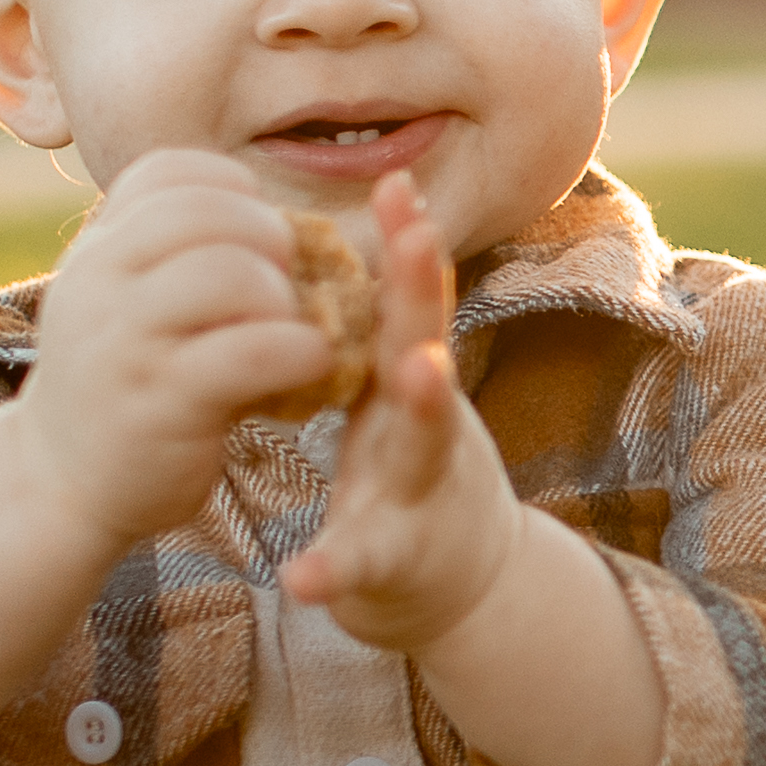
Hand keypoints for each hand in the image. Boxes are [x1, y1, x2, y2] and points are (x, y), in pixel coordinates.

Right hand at [0, 150, 344, 549]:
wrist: (59, 483)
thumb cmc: (120, 383)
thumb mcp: (124, 303)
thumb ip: (179, 259)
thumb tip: (295, 232)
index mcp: (97, 249)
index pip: (171, 172)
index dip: (235, 190)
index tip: (257, 234)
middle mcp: (100, 282)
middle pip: (208, 213)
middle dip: (271, 240)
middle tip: (289, 285)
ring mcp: (126, 342)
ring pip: (228, 274)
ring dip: (285, 297)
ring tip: (292, 330)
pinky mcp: (162, 402)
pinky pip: (251, 351)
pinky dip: (301, 350)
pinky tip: (310, 366)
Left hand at [287, 174, 532, 657]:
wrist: (463, 582)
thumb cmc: (417, 473)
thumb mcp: (405, 394)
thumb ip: (387, 330)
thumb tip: (375, 233)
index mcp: (408, 385)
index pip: (410, 305)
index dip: (407, 247)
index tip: (397, 183)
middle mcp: (425, 427)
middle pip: (426, 348)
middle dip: (422, 292)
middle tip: (415, 236)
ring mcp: (416, 492)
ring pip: (419, 446)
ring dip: (424, 405)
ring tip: (417, 370)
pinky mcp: (392, 561)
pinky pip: (360, 562)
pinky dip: (334, 569)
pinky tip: (302, 579)